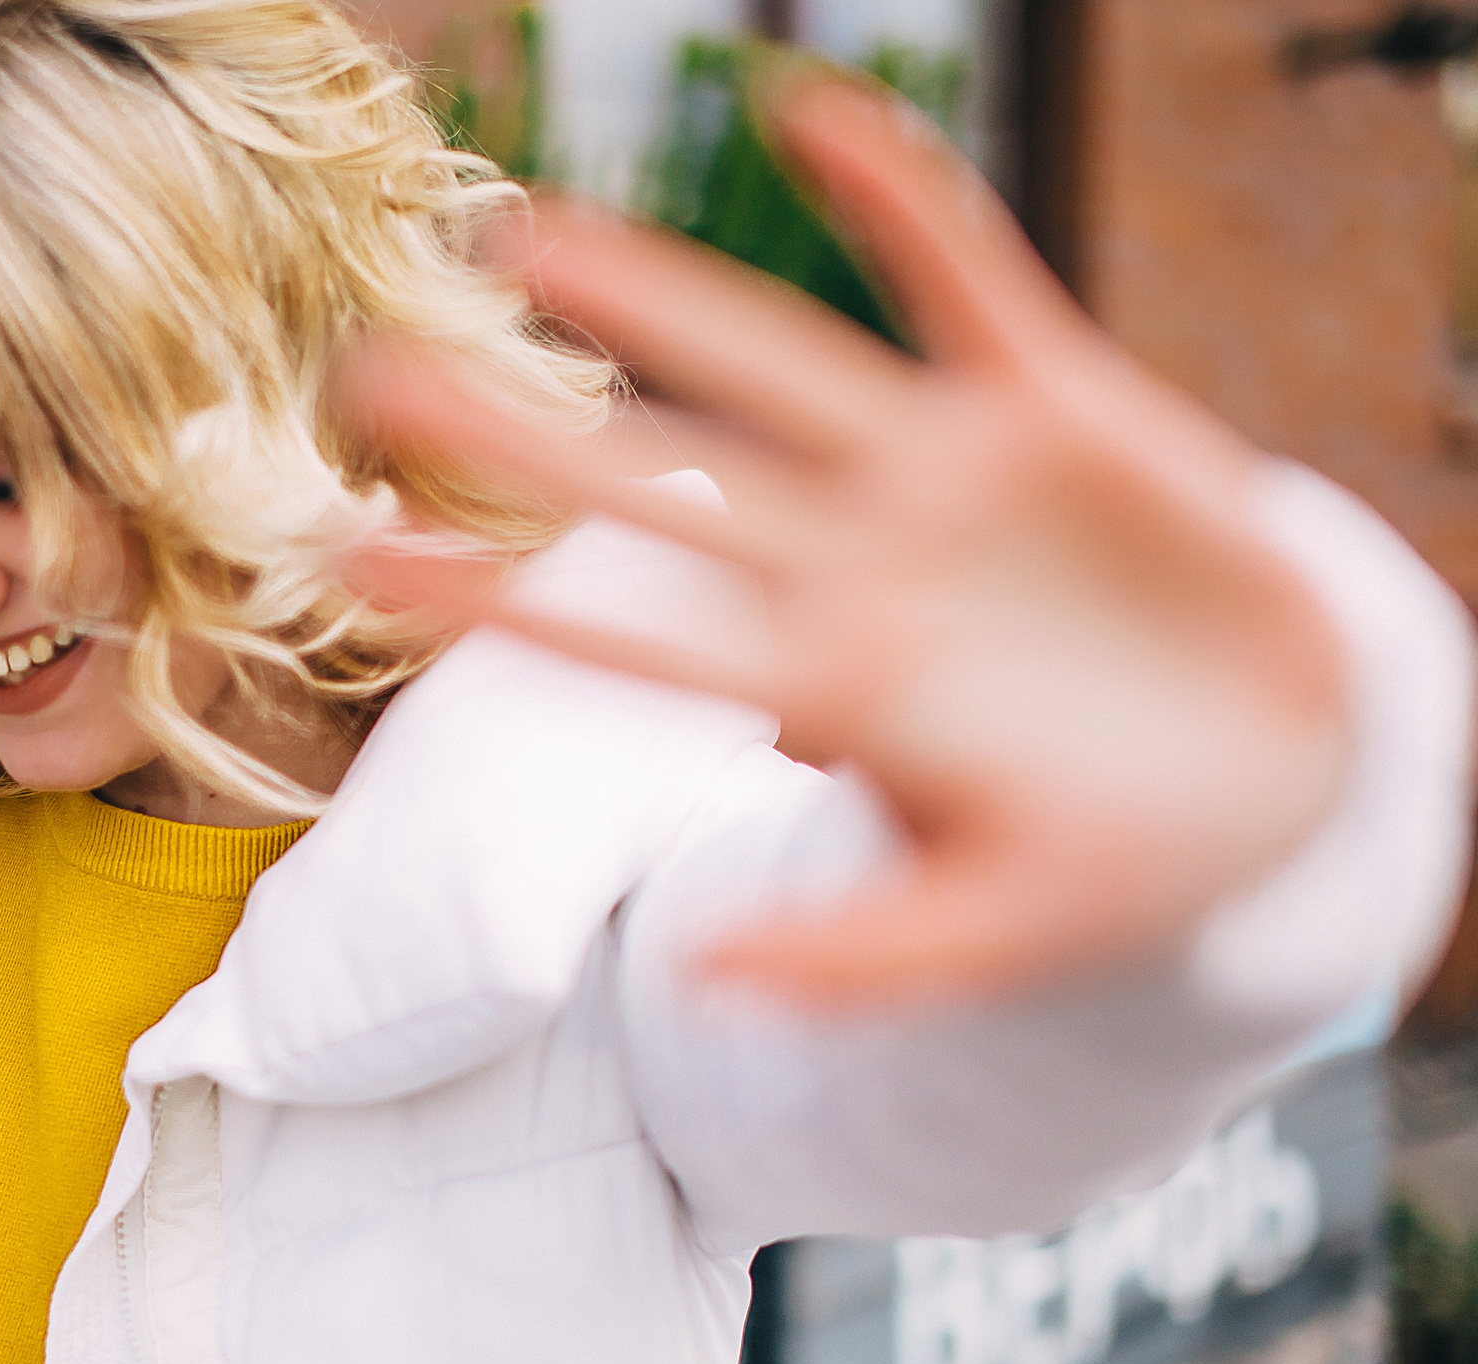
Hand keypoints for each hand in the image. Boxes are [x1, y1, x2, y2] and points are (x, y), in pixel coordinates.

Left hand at [340, 72, 1346, 1008]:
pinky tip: (811, 115)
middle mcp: (848, 568)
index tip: (355, 562)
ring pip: (773, 364)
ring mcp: (937, 480)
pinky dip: (899, 202)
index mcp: (822, 688)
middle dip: (520, 439)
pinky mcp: (1047, 403)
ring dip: (658, 297)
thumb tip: (704, 978)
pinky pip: (962, 280)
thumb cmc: (1117, 867)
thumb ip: (858, 962)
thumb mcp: (994, 936)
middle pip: (653, 487)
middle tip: (372, 372)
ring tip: (522, 229)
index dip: (491, 600)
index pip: (621, 643)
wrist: (1277, 770)